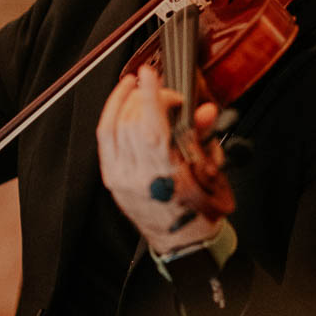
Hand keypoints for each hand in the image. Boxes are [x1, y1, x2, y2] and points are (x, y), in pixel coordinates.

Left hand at [96, 63, 228, 255]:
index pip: (151, 126)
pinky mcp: (111, 178)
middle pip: (132, 121)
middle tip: (162, 91)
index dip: (149, 96)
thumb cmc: (199, 209)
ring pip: (113, 126)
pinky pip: (104, 139)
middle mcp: (138, 176)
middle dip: (145, 97)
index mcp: (166, 175)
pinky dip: (111, 115)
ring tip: (136, 87)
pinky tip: (121, 103)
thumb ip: (203, 137)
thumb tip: (203, 110)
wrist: (182, 242)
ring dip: (124, 101)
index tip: (150, 74)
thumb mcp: (211, 172)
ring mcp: (121, 178)